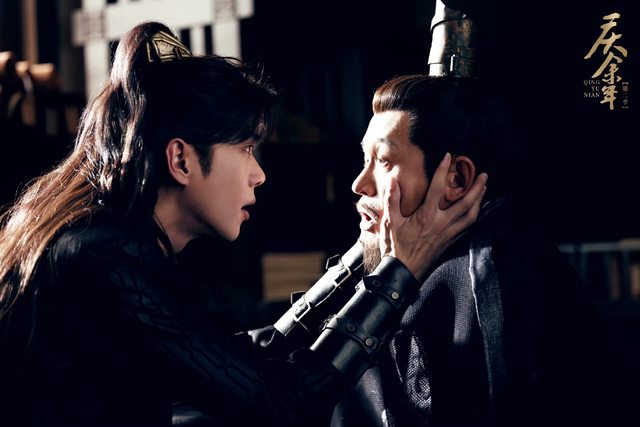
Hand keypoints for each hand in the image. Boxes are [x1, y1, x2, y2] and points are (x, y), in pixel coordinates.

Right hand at [379, 153, 486, 279]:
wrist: (402, 272)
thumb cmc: (394, 247)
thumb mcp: (389, 222)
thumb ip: (392, 200)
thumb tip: (394, 181)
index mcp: (426, 216)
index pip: (437, 188)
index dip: (442, 170)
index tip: (448, 157)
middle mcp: (441, 223)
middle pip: (465, 202)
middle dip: (476, 187)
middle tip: (483, 174)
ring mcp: (447, 233)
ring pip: (470, 215)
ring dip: (479, 200)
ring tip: (484, 189)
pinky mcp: (449, 242)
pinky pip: (466, 227)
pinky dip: (474, 216)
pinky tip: (476, 210)